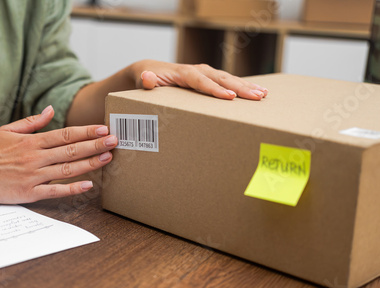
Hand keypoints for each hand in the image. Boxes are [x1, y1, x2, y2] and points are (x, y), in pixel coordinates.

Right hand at [0, 106, 116, 203]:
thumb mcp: (8, 130)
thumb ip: (32, 121)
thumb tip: (51, 109)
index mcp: (31, 141)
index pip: (64, 134)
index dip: (85, 131)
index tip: (102, 128)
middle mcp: (35, 157)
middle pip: (70, 150)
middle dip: (94, 145)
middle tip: (114, 141)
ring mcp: (33, 176)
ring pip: (67, 170)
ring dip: (89, 163)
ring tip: (107, 158)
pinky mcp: (29, 192)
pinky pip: (54, 191)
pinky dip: (72, 189)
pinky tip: (88, 185)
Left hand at [131, 60, 267, 99]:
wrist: (149, 71)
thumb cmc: (147, 79)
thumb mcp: (143, 80)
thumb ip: (146, 80)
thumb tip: (147, 77)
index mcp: (183, 73)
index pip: (201, 81)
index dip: (215, 89)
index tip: (230, 96)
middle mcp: (197, 70)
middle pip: (220, 78)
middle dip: (239, 87)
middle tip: (257, 96)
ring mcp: (204, 73)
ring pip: (228, 78)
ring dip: (246, 86)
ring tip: (263, 94)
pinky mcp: (209, 78)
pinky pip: (228, 82)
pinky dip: (243, 86)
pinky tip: (258, 92)